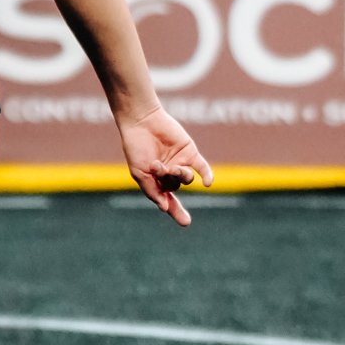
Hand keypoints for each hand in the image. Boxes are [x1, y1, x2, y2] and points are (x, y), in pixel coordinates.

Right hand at [119, 105, 213, 225]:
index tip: (186, 223)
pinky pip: (202, 167)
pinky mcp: (190, 152)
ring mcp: (181, 162)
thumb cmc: (136, 147)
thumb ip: (152, 190)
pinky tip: (208, 183)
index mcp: (156, 180)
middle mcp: (170, 173)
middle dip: (167, 181)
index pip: (168, 200)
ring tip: (168, 166)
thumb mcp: (140, 173)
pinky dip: (206, 174)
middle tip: (158, 168)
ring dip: (179, 175)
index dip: (176, 211)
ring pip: (186, 178)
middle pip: (175, 187)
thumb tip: (165, 208)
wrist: (142, 122)